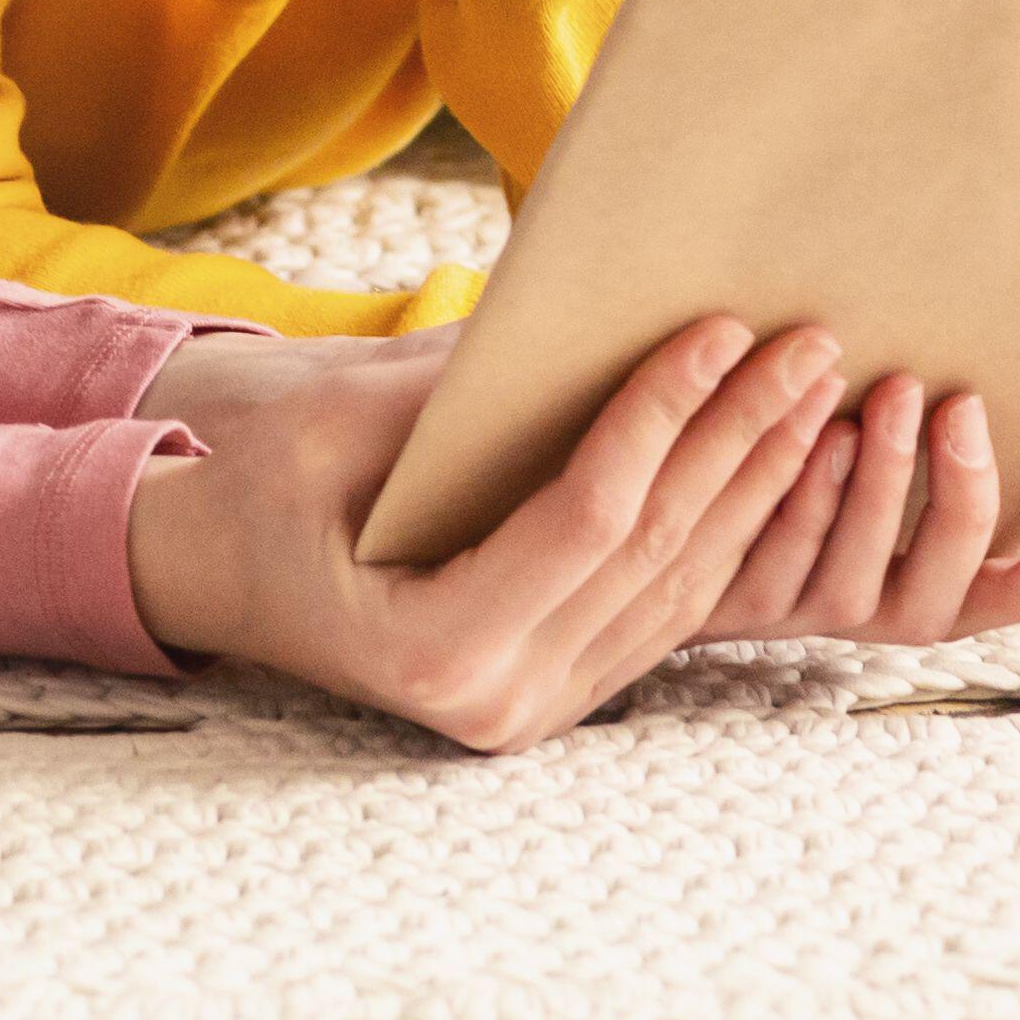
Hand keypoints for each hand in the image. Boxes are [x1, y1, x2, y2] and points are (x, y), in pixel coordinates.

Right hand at [119, 312, 843, 750]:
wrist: (204, 574)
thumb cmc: (249, 485)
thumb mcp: (331, 418)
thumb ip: (459, 383)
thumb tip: (589, 308)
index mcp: (435, 650)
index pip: (589, 517)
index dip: (662, 417)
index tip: (718, 327)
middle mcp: (497, 703)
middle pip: (653, 552)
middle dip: (740, 437)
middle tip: (809, 344)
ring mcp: (532, 711)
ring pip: (678, 585)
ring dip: (754, 480)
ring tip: (815, 387)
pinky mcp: (554, 691)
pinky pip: (663, 607)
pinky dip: (724, 528)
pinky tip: (774, 457)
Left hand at [697, 372, 1019, 646]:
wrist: (635, 534)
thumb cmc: (766, 470)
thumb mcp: (845, 463)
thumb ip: (906, 446)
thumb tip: (967, 382)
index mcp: (895, 590)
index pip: (980, 603)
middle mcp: (849, 612)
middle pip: (926, 592)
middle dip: (948, 494)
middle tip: (950, 403)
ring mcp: (787, 610)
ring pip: (851, 572)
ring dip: (878, 484)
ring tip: (885, 400)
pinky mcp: (720, 596)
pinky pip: (769, 555)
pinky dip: (800, 492)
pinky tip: (812, 431)